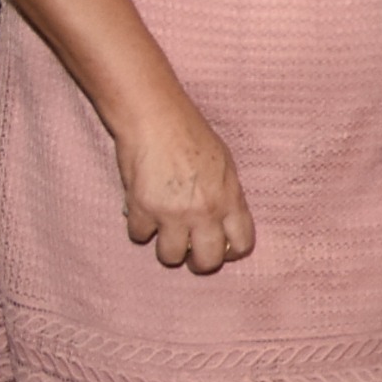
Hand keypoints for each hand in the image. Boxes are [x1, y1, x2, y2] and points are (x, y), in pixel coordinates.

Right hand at [116, 100, 255, 273]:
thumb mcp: (225, 165)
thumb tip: (224, 221)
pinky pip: (139, 236)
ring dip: (167, 248)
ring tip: (164, 232)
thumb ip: (227, 196)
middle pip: (207, 261)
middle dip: (199, 262)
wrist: (156, 119)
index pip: (242, 244)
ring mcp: (172, 214)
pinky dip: (139, 228)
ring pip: (170, 257)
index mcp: (229, 200)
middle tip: (191, 253)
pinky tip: (142, 213)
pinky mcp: (141, 209)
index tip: (222, 248)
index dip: (232, 252)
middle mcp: (204, 212)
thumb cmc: (192, 135)